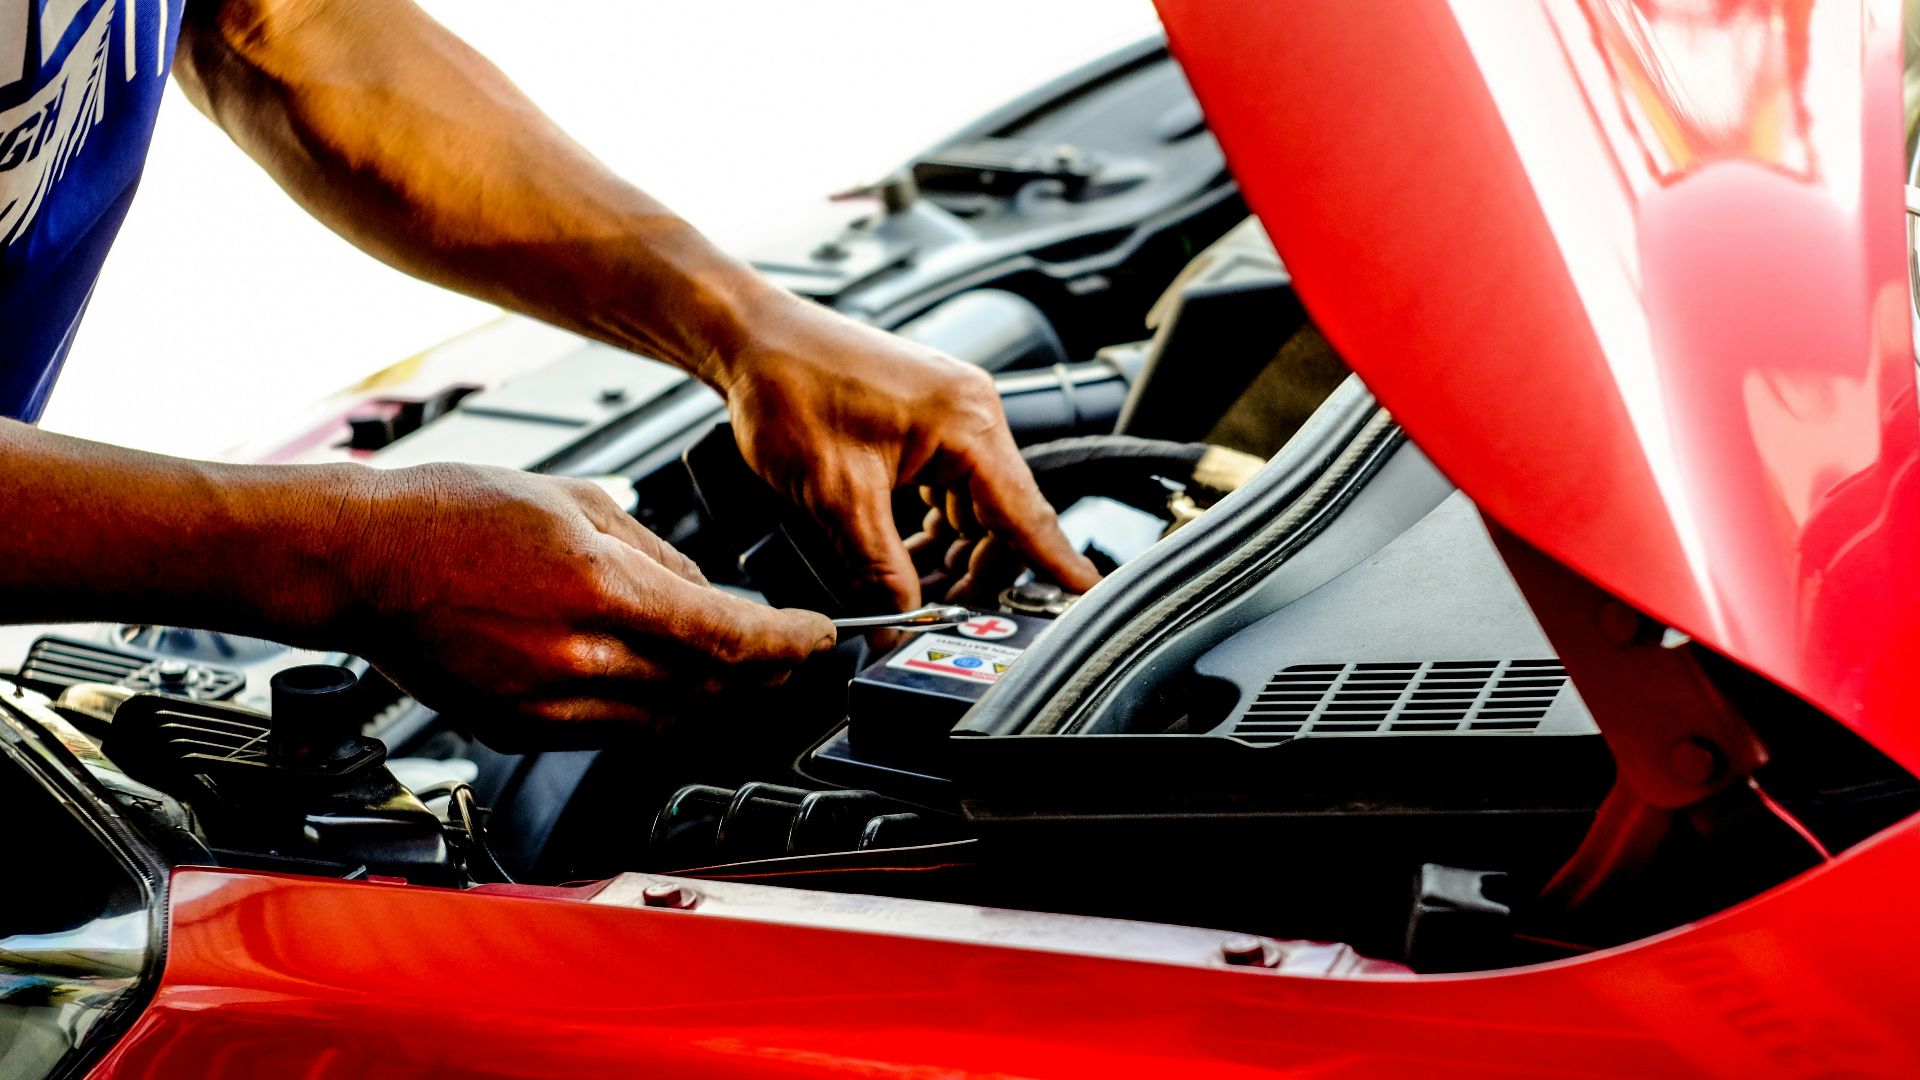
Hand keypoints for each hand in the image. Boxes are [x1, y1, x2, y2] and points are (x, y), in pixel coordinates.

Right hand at [338, 463, 834, 748]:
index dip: (788, 646)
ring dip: (717, 702)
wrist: (356, 559)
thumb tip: (711, 593)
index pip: (726, 636)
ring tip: (748, 678)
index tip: (819, 639)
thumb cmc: (451, 513)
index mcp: (596, 586)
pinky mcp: (517, 730)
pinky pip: (612, 734)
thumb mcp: (576, 500)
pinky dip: (655, 714)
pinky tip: (670, 689)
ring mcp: (543, 704)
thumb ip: (655, 553)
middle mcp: (575, 656)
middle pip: (708, 688)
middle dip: (766, 677)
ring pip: (667, 720)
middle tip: (797, 660)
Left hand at [715, 295, 1099, 609]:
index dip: (1056, 566)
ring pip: (975, 509)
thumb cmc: (789, 387)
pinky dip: (931, 528)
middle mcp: (972, 414)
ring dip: (950, 555)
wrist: (751, 339)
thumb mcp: (835, 496)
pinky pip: (949, 490)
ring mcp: (951, 415)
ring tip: (912, 593)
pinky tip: (900, 555)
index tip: (1087, 600)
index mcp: (968, 424)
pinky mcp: (926, 421)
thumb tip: (897, 626)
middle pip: (1004, 520)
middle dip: (979, 574)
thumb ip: (876, 568)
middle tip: (943, 619)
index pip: (1028, 514)